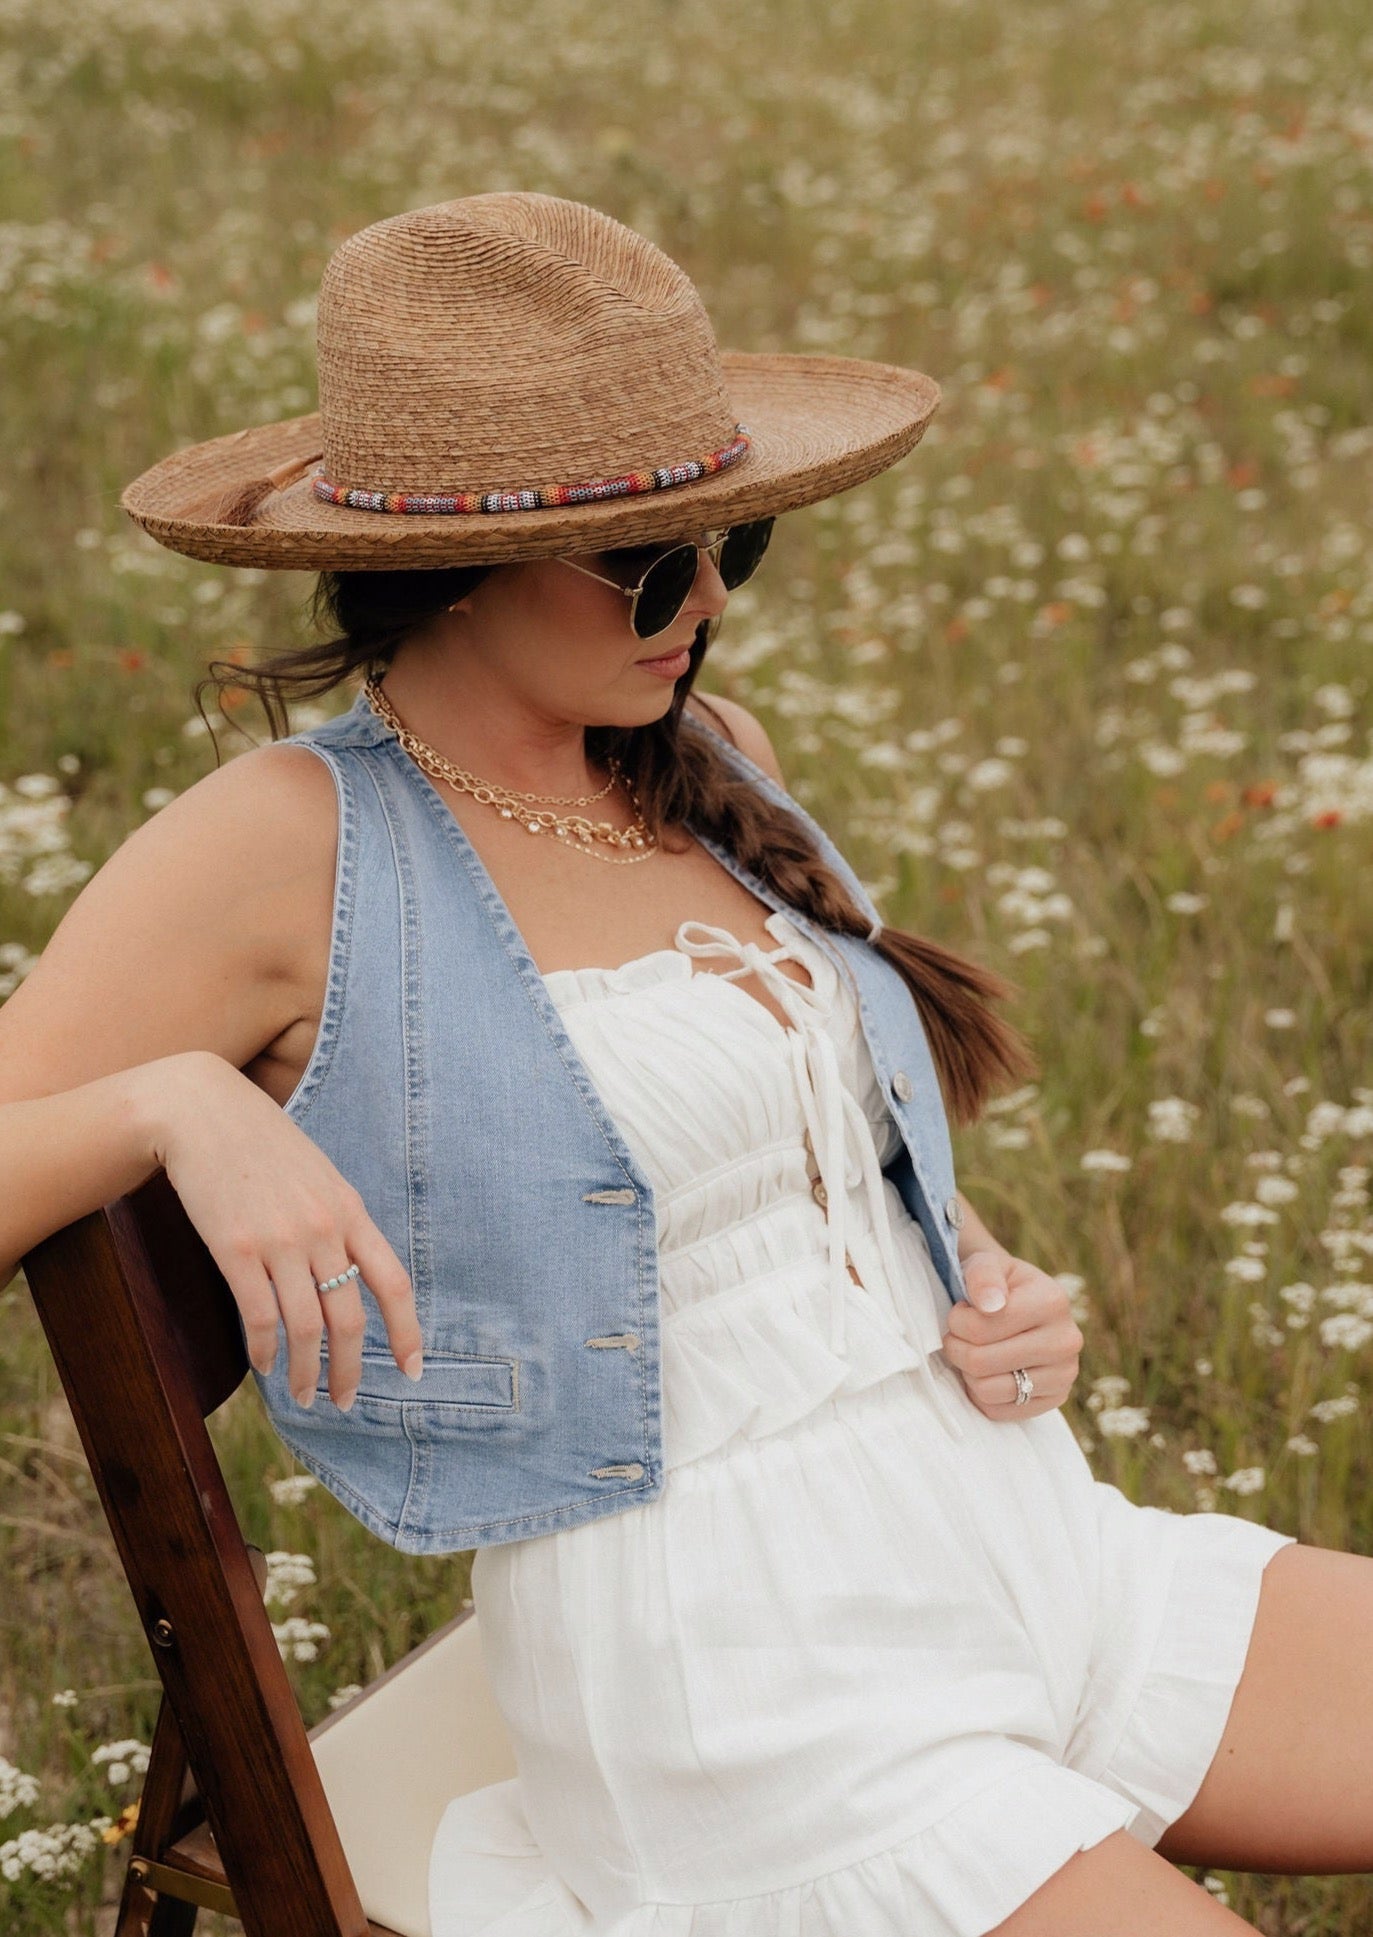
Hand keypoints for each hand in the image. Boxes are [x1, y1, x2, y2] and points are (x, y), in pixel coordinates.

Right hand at [152, 1051, 422, 1412]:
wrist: (203, 1112)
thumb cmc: (262, 1144)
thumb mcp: (319, 1175)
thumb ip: (339, 1221)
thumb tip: (351, 1273)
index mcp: (350, 1210)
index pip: (393, 1283)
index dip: (407, 1332)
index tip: (411, 1370)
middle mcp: (322, 1229)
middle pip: (349, 1319)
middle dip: (349, 1370)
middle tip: (343, 1401)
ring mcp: (279, 1241)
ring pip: (304, 1328)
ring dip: (305, 1372)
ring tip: (303, 1396)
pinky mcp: (235, 1249)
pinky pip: (258, 1315)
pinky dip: (264, 1350)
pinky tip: (263, 1363)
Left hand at [939, 1248, 1083, 1422]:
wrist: (1019, 1305)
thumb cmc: (996, 1285)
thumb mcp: (985, 1265)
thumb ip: (983, 1275)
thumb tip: (991, 1304)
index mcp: (1052, 1301)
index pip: (981, 1328)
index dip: (957, 1322)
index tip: (960, 1312)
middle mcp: (1066, 1340)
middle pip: (982, 1362)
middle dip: (957, 1348)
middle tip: (957, 1336)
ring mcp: (1064, 1374)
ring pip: (988, 1390)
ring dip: (967, 1373)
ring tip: (972, 1352)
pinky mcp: (1055, 1399)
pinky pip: (998, 1411)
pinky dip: (981, 1394)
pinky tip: (987, 1372)